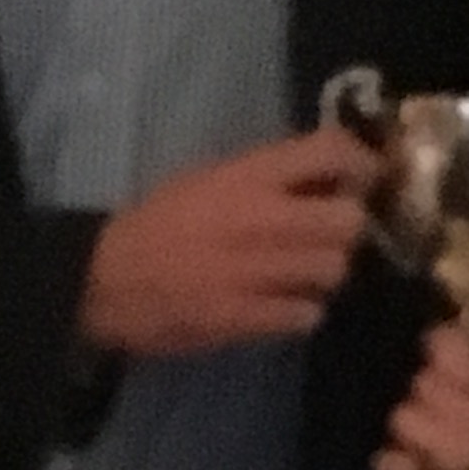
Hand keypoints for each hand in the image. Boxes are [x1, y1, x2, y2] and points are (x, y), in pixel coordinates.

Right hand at [79, 131, 376, 357]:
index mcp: (248, 175)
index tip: (365, 179)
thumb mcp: (207, 179)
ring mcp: (256, 270)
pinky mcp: (245, 316)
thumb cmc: (156, 223)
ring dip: (326, 275)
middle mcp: (261, 218)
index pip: (330, 153)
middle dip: (347, 230)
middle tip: (329, 237)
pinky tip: (284, 307)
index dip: (362, 165)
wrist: (103, 277)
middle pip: (348, 221)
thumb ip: (265, 178)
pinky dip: (302, 312)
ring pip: (334, 270)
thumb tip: (323, 178)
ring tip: (303, 276)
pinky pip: (306, 314)